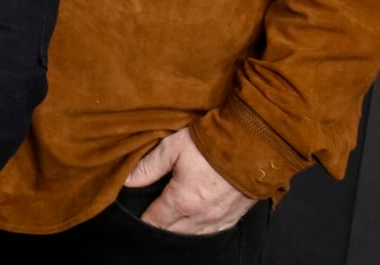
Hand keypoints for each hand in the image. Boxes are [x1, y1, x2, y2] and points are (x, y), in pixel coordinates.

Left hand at [124, 128, 257, 234]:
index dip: (143, 218)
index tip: (135, 215)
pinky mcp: (235, 216)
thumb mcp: (172, 148)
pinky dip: (201, 230)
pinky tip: (195, 224)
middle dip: (159, 226)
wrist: (253, 144)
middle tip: (150, 217)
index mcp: (182, 200)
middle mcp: (200, 215)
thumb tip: (126, 181)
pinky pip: (214, 232)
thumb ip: (147, 167)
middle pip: (173, 232)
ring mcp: (219, 218)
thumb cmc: (212, 143)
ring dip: (179, 231)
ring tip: (169, 222)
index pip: (155, 220)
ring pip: (193, 236)